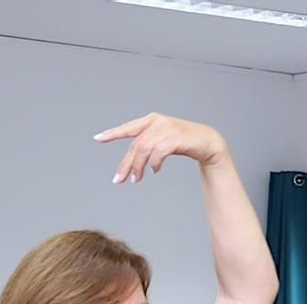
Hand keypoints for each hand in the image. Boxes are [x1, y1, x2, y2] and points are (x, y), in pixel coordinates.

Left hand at [95, 113, 228, 182]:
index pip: (128, 128)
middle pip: (135, 145)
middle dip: (126, 164)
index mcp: (151, 120)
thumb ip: (148, 146)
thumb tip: (133, 163)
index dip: (112, 133)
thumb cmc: (184, 142)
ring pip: (144, 149)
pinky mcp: (175, 137)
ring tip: (137, 178)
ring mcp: (166, 128)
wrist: (207, 141)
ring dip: (138, 167)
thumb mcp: (162, 142)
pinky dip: (154, 163)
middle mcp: (157, 122)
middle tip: (119, 179)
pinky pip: (158, 152)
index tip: (98, 139)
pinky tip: (155, 170)